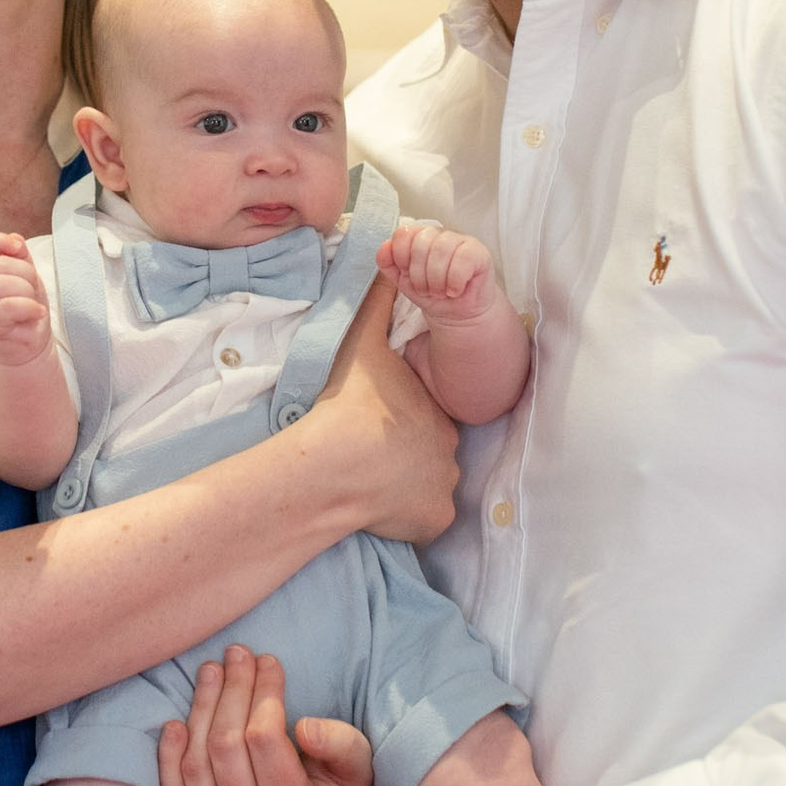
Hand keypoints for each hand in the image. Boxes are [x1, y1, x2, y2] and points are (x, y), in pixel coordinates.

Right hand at [0, 232, 49, 365]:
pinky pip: (8, 306)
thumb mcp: (27, 277)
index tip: (19, 248)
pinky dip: (29, 308)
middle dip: (26, 274)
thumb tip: (15, 238)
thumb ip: (19, 256)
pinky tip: (36, 313)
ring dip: (27, 293)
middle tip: (32, 291)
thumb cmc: (25, 309)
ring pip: (2, 284)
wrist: (26, 345)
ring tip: (32, 305)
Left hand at [158, 645, 374, 785]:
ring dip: (200, 709)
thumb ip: (342, 745)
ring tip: (211, 670)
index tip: (268, 660)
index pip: (264, 738)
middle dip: (231, 690)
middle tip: (237, 653)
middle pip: (226, 746)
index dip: (263, 692)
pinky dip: (169, 755)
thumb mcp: (356, 768)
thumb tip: (305, 728)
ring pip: (197, 763)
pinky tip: (176, 722)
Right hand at [306, 277, 459, 542]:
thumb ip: (378, 306)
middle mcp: (450, 450)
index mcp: (436, 410)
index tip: (376, 427)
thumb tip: (390, 264)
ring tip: (372, 484)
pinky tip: (379, 510)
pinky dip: (407, 519)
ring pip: (428, 489)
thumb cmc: (349, 402)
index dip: (401, 423)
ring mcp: (444, 488)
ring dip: (407, 488)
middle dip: (407, 457)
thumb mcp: (362, 343)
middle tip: (371, 455)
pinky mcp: (433, 521)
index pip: (426, 419)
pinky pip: (424, 521)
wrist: (334, 464)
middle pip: (431, 455)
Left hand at [378, 223, 496, 322]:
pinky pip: (463, 259)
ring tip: (440, 292)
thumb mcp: (403, 281)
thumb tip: (385, 245)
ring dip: (436, 280)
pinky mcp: (479, 252)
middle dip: (419, 275)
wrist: (457, 314)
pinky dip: (455, 281)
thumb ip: (388, 264)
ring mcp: (460, 240)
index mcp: (419, 236)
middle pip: (421, 243)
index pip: (404, 233)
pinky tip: (455, 290)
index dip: (401, 257)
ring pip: (441, 250)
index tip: (407, 274)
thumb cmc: (431, 294)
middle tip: (426, 290)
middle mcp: (439, 234)